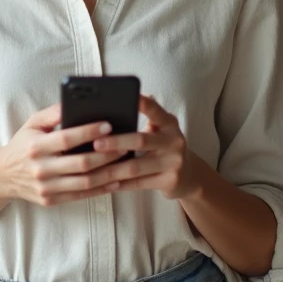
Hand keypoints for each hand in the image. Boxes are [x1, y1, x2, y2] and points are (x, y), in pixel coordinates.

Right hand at [0, 104, 126, 206]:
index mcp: (35, 146)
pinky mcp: (50, 200)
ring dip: (108, 173)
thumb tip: (74, 103)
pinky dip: (100, 189)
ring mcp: (46, 187)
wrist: (3, 175)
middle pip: (81, 163)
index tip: (108, 125)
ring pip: (85, 182)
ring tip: (125, 163)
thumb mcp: (32, 123)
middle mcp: (40, 168)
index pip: (66, 139)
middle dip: (106, 154)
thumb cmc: (23, 144)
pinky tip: (115, 180)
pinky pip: (81, 196)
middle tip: (125, 144)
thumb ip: (53, 113)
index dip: (89, 132)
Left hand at [84, 95, 200, 199]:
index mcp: (169, 124)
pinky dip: (120, 184)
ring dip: (112, 169)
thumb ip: (145, 120)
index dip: (143, 104)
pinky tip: (105, 183)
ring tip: (92, 169)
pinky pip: (139, 184)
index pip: (155, 110)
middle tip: (95, 143)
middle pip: (141, 140)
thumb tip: (115, 110)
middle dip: (116, 142)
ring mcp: (173, 163)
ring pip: (136, 167)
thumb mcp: (161, 130)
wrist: (190, 176)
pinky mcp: (170, 182)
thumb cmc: (165, 148)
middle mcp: (174, 141)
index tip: (129, 98)